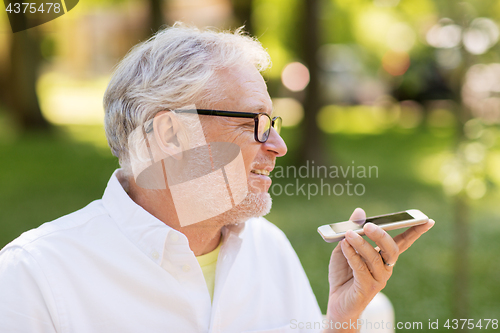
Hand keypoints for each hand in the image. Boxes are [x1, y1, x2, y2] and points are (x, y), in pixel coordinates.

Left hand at [324, 208, 434, 331]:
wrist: (336, 302)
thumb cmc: (343, 273)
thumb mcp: (345, 247)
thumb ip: (352, 230)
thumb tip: (359, 211)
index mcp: (384, 256)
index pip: (403, 242)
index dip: (415, 231)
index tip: (427, 220)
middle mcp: (386, 268)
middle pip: (392, 249)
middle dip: (382, 235)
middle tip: (369, 225)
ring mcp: (378, 279)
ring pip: (375, 258)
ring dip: (361, 243)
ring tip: (349, 234)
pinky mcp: (367, 288)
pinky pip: (361, 269)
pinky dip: (352, 255)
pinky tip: (344, 246)